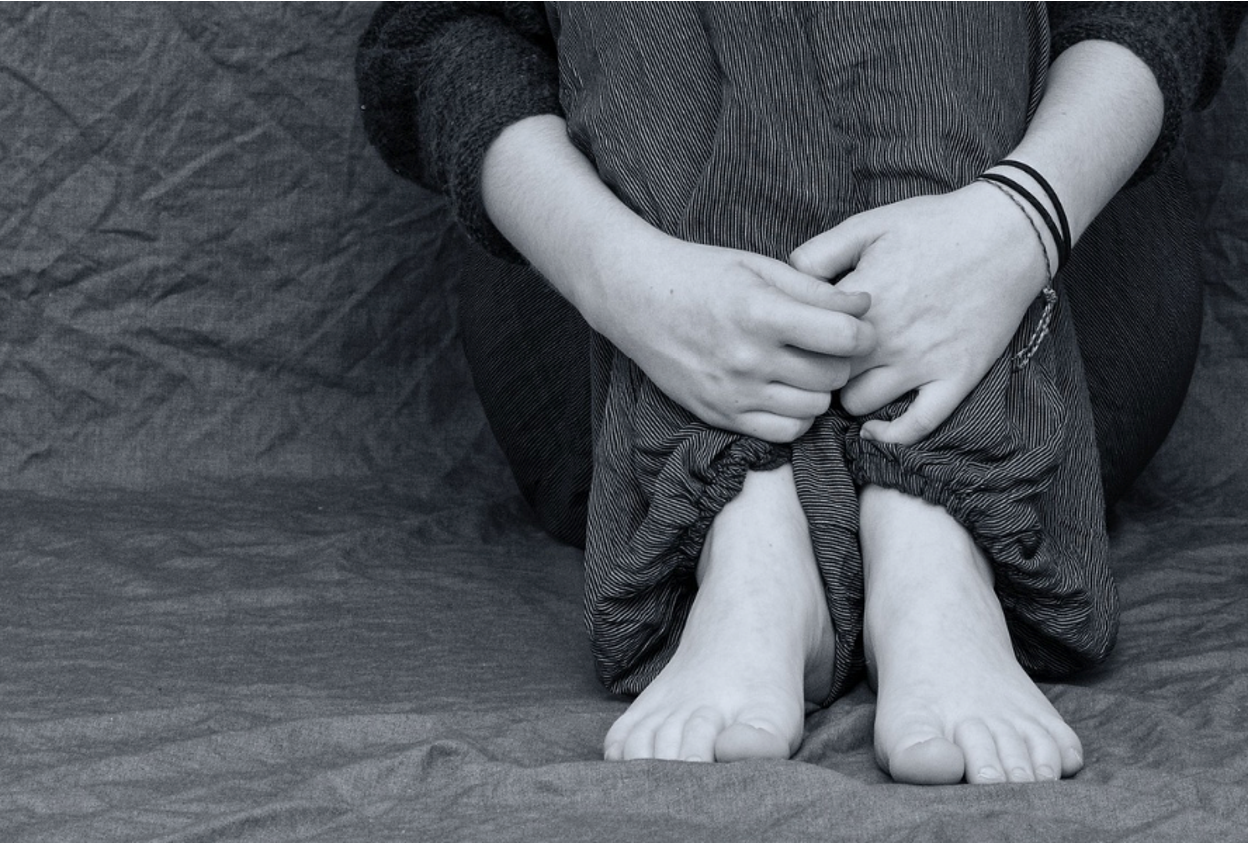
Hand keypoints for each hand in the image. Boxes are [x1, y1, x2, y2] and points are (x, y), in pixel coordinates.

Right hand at [588, 231, 876, 443]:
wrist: (636, 299)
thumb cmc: (700, 274)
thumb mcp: (759, 267)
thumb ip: (815, 290)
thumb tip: (864, 307)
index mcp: (761, 313)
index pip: (843, 337)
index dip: (863, 332)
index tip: (858, 327)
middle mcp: (748, 358)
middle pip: (833, 376)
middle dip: (842, 360)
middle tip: (829, 345)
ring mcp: (733, 392)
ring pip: (814, 408)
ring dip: (820, 390)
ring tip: (805, 367)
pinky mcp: (719, 414)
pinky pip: (783, 433)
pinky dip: (797, 416)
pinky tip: (787, 392)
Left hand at [789, 182, 1050, 444]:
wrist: (1009, 233)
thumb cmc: (936, 224)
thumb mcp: (869, 224)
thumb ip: (820, 253)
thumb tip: (784, 279)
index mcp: (862, 300)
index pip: (805, 339)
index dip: (795, 341)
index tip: (796, 338)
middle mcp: (888, 337)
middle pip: (826, 375)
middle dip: (816, 371)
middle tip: (818, 363)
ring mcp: (923, 362)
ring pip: (860, 404)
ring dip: (849, 396)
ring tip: (850, 382)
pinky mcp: (956, 378)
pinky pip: (917, 425)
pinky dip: (891, 434)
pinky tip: (875, 430)